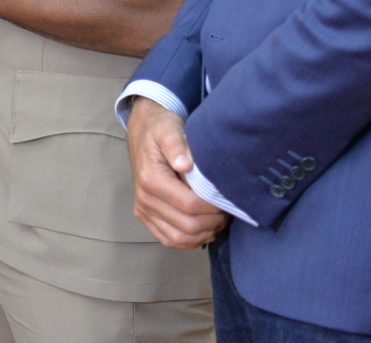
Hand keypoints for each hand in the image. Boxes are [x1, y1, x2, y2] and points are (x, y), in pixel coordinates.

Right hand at [126, 98, 228, 249]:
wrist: (143, 132)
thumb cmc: (160, 130)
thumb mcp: (169, 129)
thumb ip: (176, 145)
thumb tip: (185, 164)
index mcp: (151, 179)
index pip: (189, 205)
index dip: (212, 207)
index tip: (226, 198)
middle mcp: (144, 199)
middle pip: (186, 226)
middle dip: (212, 222)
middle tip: (227, 210)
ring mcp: (144, 211)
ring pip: (179, 238)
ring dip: (203, 234)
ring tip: (218, 220)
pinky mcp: (146, 217)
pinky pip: (169, 240)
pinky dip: (190, 240)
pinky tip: (204, 228)